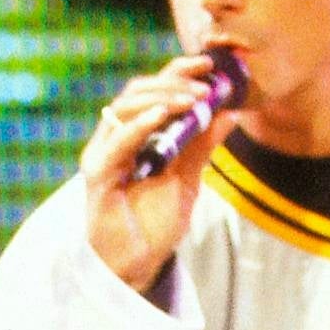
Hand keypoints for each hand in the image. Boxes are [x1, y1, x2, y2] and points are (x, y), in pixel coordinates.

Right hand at [79, 53, 239, 293]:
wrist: (137, 266)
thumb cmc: (154, 224)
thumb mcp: (188, 178)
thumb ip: (204, 145)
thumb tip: (231, 111)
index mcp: (134, 135)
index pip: (152, 91)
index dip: (178, 71)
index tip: (210, 63)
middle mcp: (115, 139)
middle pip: (136, 92)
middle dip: (172, 81)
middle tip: (205, 84)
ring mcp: (103, 156)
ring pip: (124, 109)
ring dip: (161, 98)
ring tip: (192, 99)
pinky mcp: (98, 176)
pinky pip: (117, 143)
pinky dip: (140, 126)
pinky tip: (163, 116)